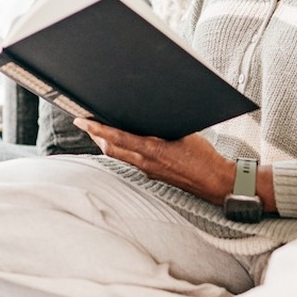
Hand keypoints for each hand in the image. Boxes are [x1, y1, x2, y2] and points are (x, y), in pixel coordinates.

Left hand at [74, 118, 231, 204]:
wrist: (215, 182)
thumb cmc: (204, 157)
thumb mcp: (184, 133)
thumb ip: (163, 126)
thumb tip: (149, 115)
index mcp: (152, 150)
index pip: (116, 138)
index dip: (96, 128)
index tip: (82, 120)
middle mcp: (145, 163)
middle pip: (110, 149)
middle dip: (95, 135)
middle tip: (85, 122)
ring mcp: (148, 171)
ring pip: (119, 156)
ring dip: (106, 143)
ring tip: (99, 130)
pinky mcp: (154, 175)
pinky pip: (131, 160)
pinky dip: (121, 150)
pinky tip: (123, 143)